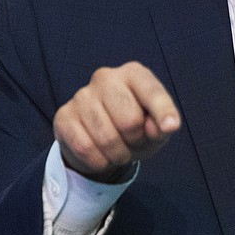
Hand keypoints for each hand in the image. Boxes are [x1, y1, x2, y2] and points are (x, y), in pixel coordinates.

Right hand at [54, 62, 179, 181]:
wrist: (99, 140)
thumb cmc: (135, 127)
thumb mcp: (157, 128)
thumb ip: (163, 126)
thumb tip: (163, 126)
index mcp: (133, 74)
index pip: (151, 91)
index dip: (163, 111)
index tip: (171, 127)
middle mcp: (105, 77)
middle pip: (129, 120)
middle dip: (136, 140)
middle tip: (133, 141)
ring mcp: (81, 95)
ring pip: (106, 138)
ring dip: (118, 154)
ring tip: (118, 149)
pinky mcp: (64, 116)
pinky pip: (85, 147)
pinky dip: (99, 161)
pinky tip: (100, 154)